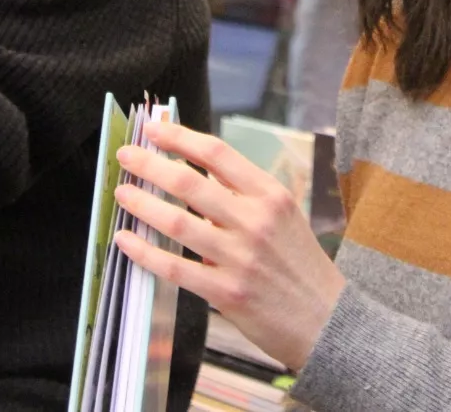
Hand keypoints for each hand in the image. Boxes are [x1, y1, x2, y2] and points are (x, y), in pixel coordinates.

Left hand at [113, 121, 344, 371]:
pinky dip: (145, 252)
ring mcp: (240, 257)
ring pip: (177, 223)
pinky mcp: (226, 292)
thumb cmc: (300, 264)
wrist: (327, 320)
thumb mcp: (283, 215)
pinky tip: (126, 241)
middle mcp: (255, 221)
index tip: (153, 130)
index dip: (180, 138)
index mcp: (270, 195)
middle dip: (150, 165)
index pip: (217, 155)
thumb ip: (244, 193)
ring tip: (122, 194)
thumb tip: (195, 169)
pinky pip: (175, 268)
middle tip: (125, 157)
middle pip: (189, 183)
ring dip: (142, 205)